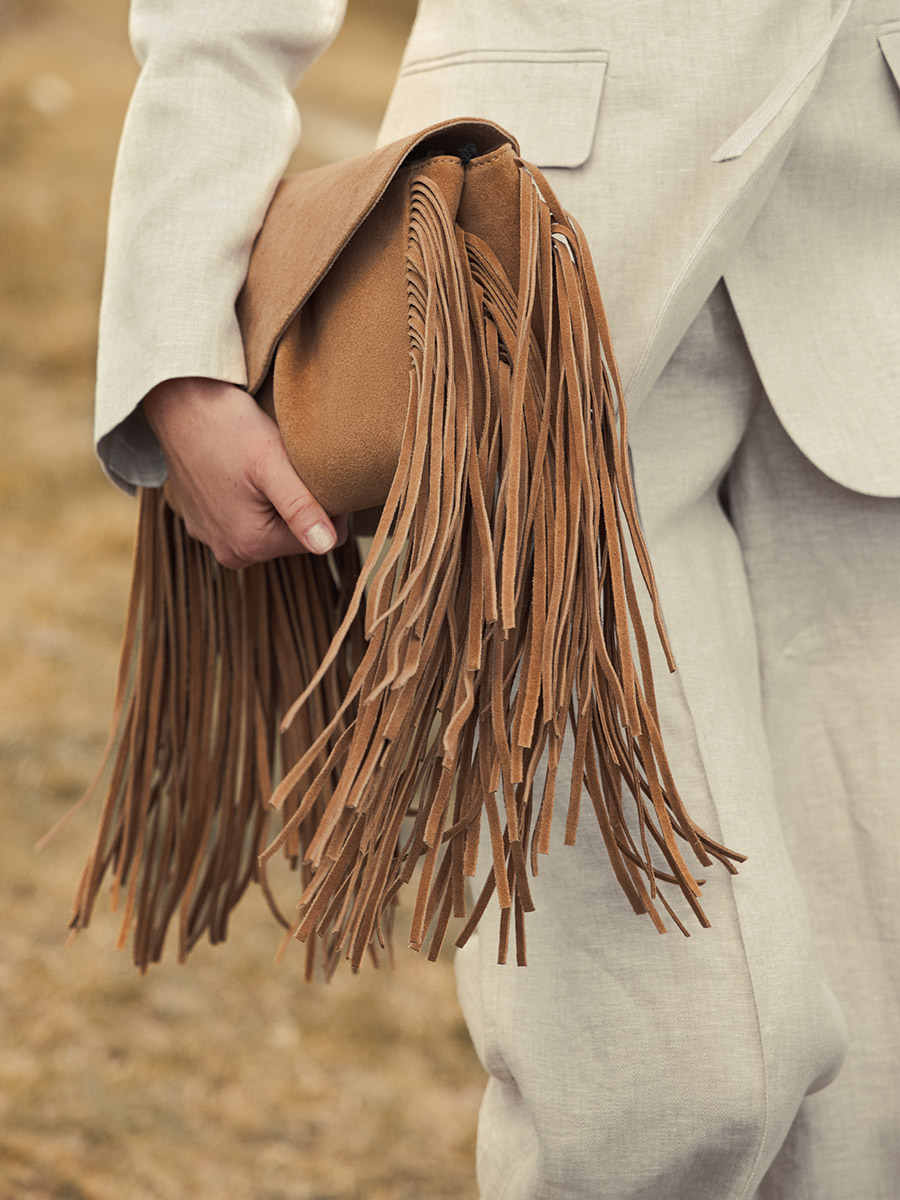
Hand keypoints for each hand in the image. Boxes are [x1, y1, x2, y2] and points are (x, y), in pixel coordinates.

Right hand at [143, 377, 346, 568]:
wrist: (176, 402)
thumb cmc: (226, 426)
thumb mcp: (271, 462)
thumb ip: (301, 507)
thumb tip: (325, 545)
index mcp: (250, 544)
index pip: (325, 537)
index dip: (330, 502)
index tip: (315, 470)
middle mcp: (229, 552)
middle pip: (294, 534)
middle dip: (299, 502)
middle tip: (284, 465)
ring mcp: (212, 538)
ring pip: (271, 525)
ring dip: (275, 498)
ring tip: (261, 466)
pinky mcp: (202, 521)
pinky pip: (244, 516)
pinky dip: (250, 496)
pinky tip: (241, 471)